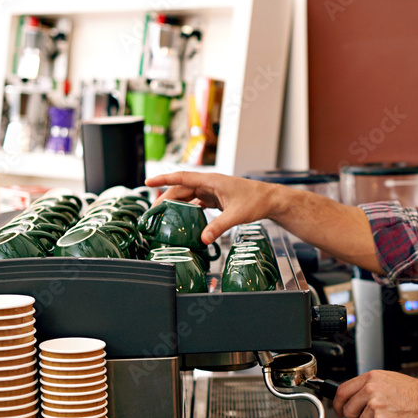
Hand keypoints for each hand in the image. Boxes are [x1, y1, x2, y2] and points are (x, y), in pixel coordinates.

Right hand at [144, 172, 276, 243]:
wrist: (270, 200)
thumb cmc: (256, 201)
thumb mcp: (237, 214)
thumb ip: (219, 227)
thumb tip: (203, 239)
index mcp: (211, 181)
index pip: (182, 177)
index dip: (163, 179)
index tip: (147, 181)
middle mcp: (209, 184)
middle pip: (181, 189)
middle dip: (165, 198)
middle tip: (153, 212)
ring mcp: (212, 191)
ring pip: (188, 196)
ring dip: (175, 204)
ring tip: (162, 216)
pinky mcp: (216, 199)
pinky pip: (196, 203)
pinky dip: (187, 210)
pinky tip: (181, 219)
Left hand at [334, 370, 417, 417]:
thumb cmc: (415, 393)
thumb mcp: (389, 380)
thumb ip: (369, 386)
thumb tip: (351, 397)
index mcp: (371, 378)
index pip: (342, 391)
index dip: (337, 404)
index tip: (338, 410)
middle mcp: (371, 390)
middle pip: (348, 411)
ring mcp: (376, 406)